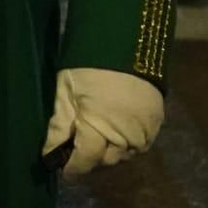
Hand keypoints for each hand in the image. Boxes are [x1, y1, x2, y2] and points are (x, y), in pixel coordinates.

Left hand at [40, 68, 164, 177]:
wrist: (127, 38)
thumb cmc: (88, 64)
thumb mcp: (66, 90)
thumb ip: (60, 125)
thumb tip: (49, 154)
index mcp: (100, 127)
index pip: (85, 161)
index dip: (73, 168)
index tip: (62, 168)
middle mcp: (126, 136)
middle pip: (106, 160)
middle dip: (92, 157)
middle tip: (79, 145)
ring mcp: (145, 130)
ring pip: (125, 154)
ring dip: (111, 150)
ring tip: (98, 134)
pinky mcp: (157, 121)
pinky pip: (140, 143)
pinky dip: (128, 141)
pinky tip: (116, 128)